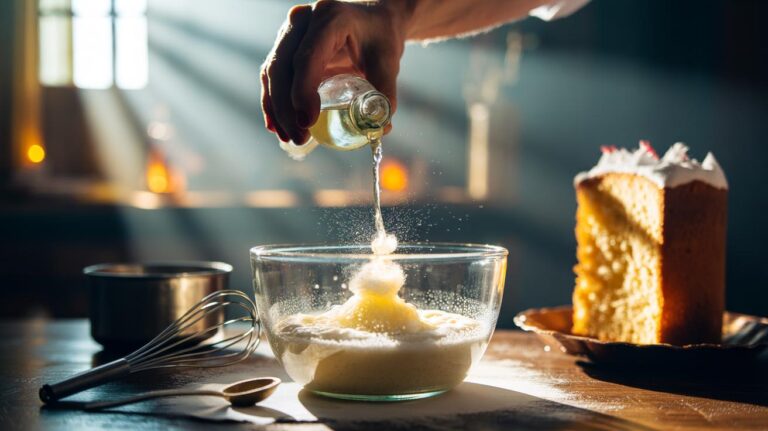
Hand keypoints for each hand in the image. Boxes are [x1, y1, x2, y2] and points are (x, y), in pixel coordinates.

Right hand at [260, 0, 406, 144]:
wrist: (372, 20)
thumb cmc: (380, 37)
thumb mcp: (387, 62)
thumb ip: (385, 94)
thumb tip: (380, 129)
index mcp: (330, 18)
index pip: (307, 57)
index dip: (302, 92)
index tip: (307, 122)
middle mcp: (303, 21)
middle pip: (282, 66)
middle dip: (286, 108)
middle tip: (300, 137)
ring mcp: (290, 32)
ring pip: (272, 72)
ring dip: (277, 109)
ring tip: (289, 137)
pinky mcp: (285, 47)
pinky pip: (272, 75)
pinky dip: (273, 102)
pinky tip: (276, 126)